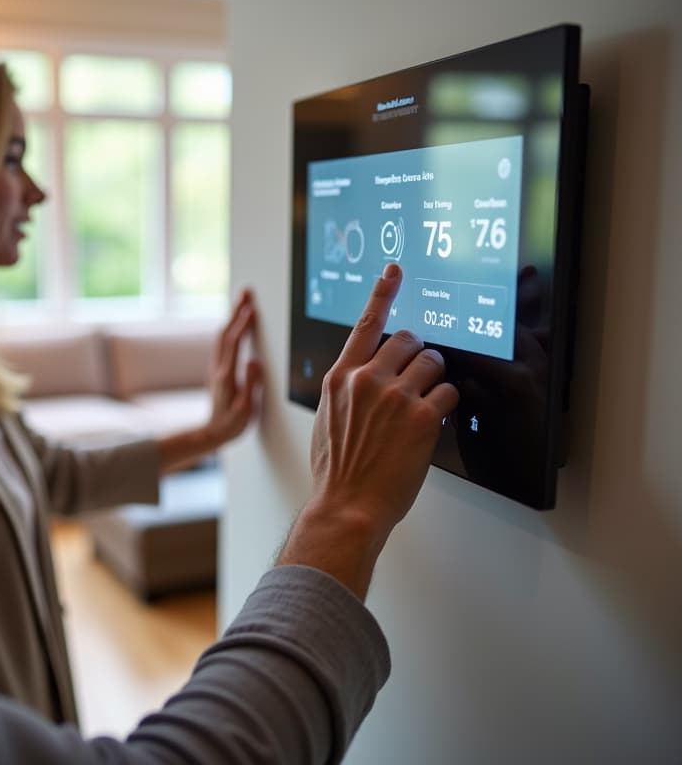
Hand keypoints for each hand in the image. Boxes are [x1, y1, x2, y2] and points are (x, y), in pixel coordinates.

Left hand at [205, 288, 262, 446]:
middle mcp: (219, 368)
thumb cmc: (231, 424)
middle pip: (226, 333)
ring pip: (222, 335)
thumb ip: (251, 385)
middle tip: (245, 293)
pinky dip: (229, 327)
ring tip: (242, 301)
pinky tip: (235, 323)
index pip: (234, 344)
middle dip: (236, 311)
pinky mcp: (218, 370)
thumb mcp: (245, 409)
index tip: (250, 310)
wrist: (212, 433)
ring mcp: (217, 368)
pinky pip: (222, 342)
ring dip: (232, 316)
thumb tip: (254, 362)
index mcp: (227, 376)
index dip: (242, 325)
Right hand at [278, 264, 457, 597]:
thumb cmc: (337, 471)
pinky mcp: (422, 417)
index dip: (383, 292)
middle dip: (417, 355)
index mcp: (340, 378)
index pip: (364, 323)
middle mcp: (367, 379)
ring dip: (435, 380)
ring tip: (422, 407)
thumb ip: (345, 391)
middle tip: (417, 378)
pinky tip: (431, 425)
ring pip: (433, 363)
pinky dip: (445, 406)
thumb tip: (362, 380)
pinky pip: (449, 393)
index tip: (395, 271)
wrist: (347, 506)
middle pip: (408, 339)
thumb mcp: (327, 421)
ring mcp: (395, 396)